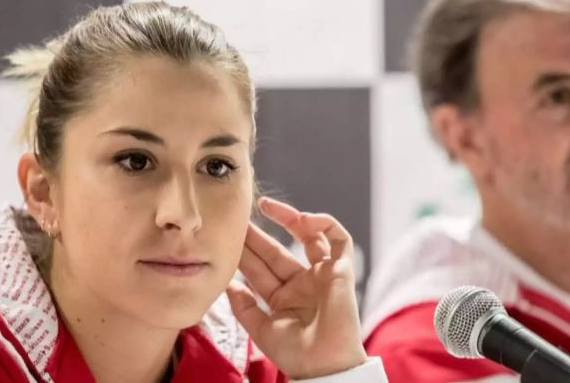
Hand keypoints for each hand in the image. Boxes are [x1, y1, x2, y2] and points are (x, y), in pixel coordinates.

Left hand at [226, 197, 367, 378]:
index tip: (227, 237)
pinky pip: (339, 239)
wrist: (324, 364)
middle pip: (277, 251)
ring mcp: (322, 275)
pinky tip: (303, 218)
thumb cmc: (296, 354)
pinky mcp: (342, 269)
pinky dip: (325, 224)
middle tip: (239, 216)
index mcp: (285, 299)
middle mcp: (303, 284)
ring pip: (307, 237)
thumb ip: (244, 307)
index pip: (261, 269)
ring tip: (266, 206)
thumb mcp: (261, 330)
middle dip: (258, 234)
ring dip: (288, 219)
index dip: (245, 252)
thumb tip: (228, 285)